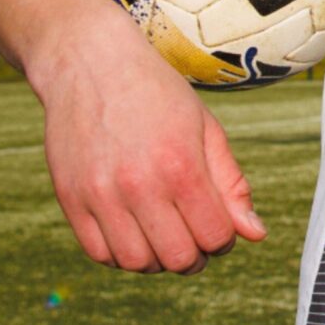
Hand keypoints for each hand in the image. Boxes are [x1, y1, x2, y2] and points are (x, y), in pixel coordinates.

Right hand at [30, 14, 266, 273]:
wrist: (89, 61)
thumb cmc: (156, 93)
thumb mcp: (206, 128)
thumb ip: (231, 184)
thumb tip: (254, 235)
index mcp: (181, 165)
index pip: (215, 237)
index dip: (224, 239)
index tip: (216, 224)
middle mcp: (139, 184)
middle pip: (177, 259)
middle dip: (193, 256)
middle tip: (190, 235)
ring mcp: (100, 193)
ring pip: (136, 263)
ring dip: (156, 258)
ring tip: (160, 232)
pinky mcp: (70, 197)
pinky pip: (99, 253)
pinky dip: (120, 254)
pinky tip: (130, 229)